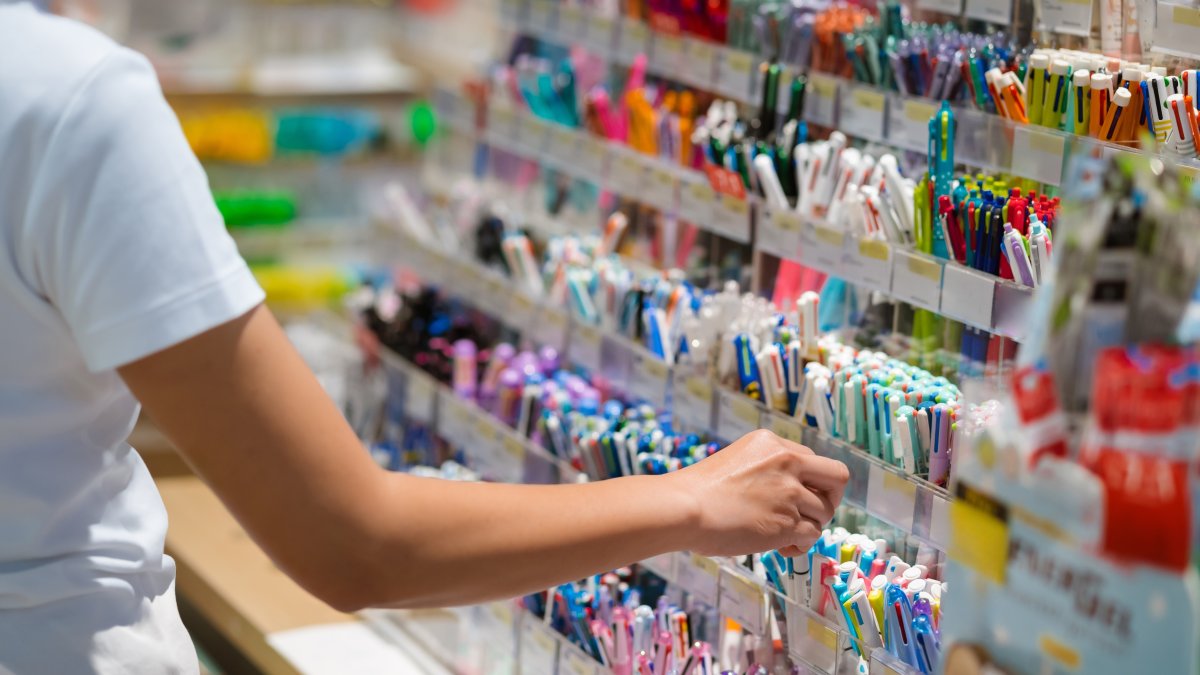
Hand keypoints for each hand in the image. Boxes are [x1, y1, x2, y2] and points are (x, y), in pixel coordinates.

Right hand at [664, 430, 848, 557]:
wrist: (684, 507)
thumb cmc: (699, 490)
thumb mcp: (737, 461)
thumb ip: (765, 469)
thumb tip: (783, 494)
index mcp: (772, 443)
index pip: (812, 460)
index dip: (809, 482)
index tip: (797, 497)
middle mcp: (787, 462)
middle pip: (837, 478)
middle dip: (830, 498)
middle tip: (812, 513)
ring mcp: (790, 492)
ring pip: (824, 513)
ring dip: (809, 527)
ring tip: (785, 536)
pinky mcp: (788, 522)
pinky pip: (812, 536)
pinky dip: (801, 546)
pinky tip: (782, 548)